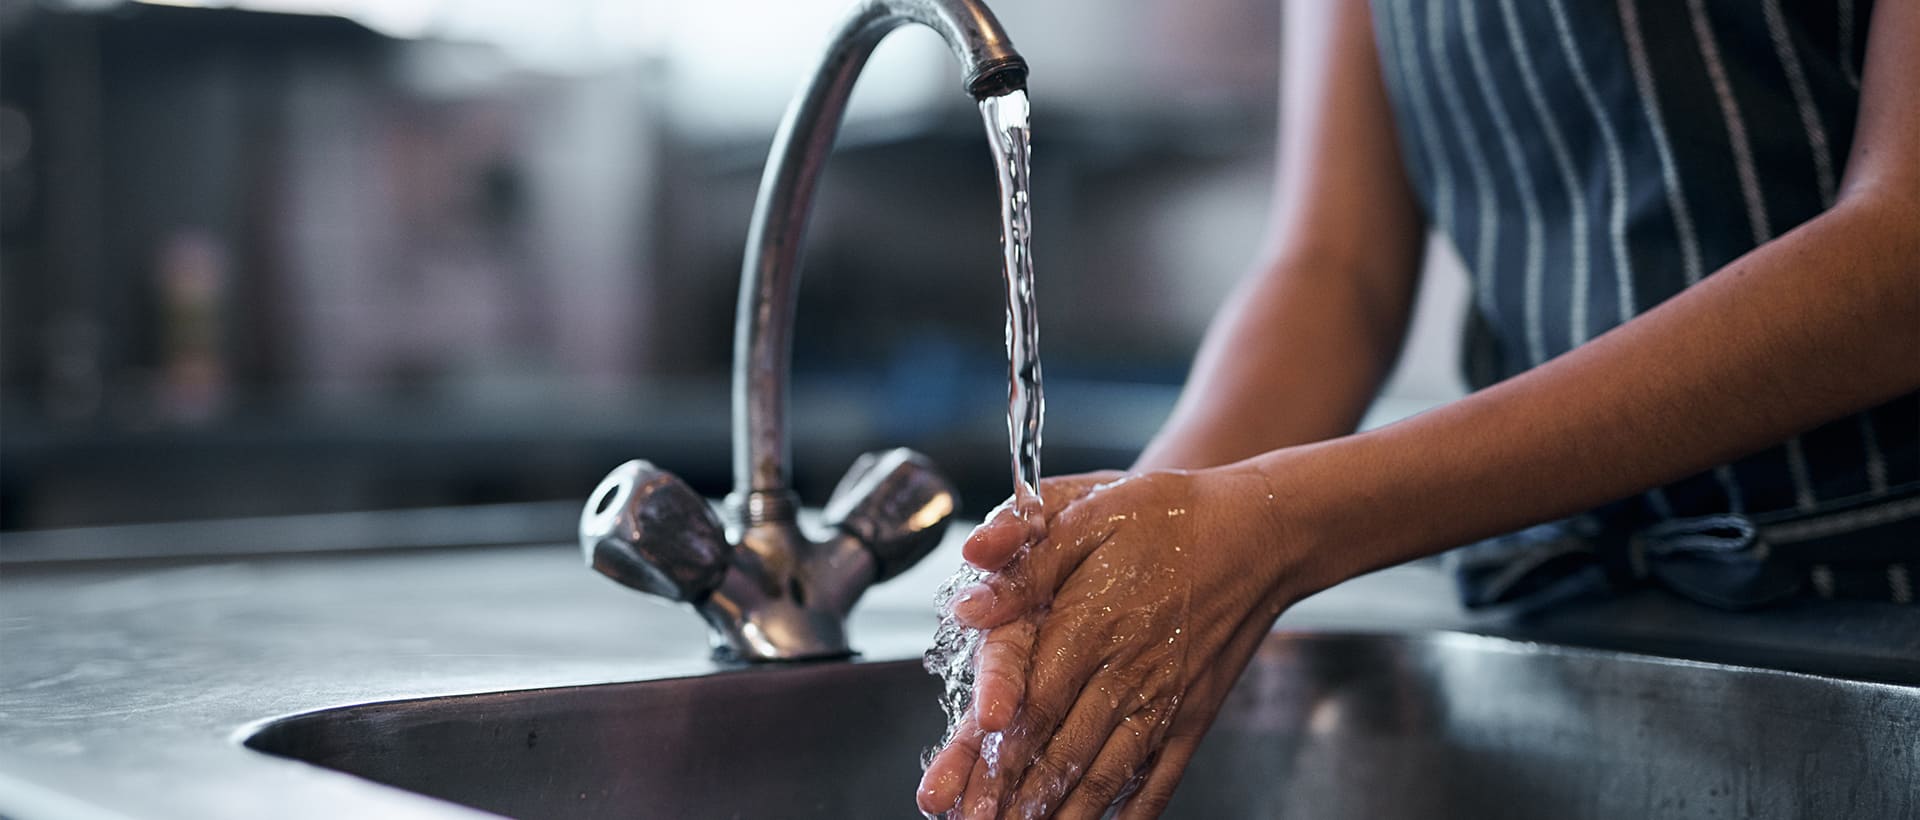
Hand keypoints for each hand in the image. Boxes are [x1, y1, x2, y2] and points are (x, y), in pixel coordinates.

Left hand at [917, 464, 1313, 817]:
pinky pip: (1159, 777)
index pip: (1030, 702)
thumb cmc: (1170, 516)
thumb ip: (1024, 559)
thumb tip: (968, 601)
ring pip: (1104, 774)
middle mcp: (1126, 672)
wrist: (1260, 532)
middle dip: (1010, 797)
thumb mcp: (1090, 511)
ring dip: (1063, 814)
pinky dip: (1133, 811)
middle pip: (1058, 751)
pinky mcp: (1193, 715)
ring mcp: (1163, 700)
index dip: (991, 751)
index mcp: (1090, 623)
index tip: (958, 788)